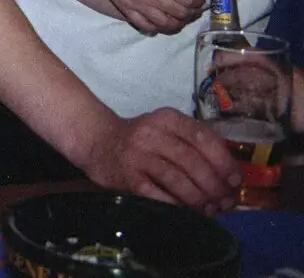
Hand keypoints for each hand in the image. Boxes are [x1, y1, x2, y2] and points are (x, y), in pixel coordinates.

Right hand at [79, 0, 201, 34]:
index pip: (188, 0)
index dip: (198, 2)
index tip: (200, 0)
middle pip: (180, 14)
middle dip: (192, 14)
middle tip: (195, 10)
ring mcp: (139, 6)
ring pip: (165, 24)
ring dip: (178, 24)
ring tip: (181, 19)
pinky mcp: (126, 10)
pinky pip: (145, 26)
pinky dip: (156, 28)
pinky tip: (160, 24)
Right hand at [81, 109, 239, 213]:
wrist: (97, 140)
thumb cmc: (141, 138)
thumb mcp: (166, 129)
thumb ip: (194, 145)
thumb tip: (230, 176)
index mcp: (167, 119)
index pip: (203, 138)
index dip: (224, 161)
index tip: (235, 180)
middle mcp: (151, 134)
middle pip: (192, 162)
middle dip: (214, 186)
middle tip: (226, 202)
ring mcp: (137, 156)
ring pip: (177, 180)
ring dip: (199, 199)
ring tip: (210, 210)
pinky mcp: (127, 178)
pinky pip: (159, 196)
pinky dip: (178, 207)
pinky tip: (188, 212)